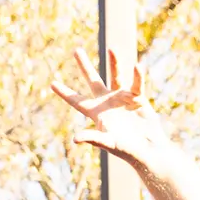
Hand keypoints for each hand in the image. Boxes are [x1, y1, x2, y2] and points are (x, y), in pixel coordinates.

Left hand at [51, 49, 170, 170]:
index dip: (65, 92)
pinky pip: (137, 83)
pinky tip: (137, 67)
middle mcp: (107, 102)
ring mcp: (122, 98)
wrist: (148, 150)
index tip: (52, 83)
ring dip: (114, 63)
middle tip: (76, 50)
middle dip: (84, 66)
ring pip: (115, 76)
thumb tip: (75, 139)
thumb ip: (93, 138)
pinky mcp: (137, 98)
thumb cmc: (126, 150)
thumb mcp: (108, 143)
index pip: (77, 101)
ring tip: (111, 49)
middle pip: (93, 80)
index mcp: (96, 113)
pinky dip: (138, 76)